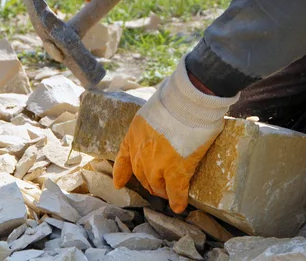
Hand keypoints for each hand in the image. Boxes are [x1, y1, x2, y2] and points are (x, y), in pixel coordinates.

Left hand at [112, 57, 238, 212]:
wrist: (185, 104)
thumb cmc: (173, 100)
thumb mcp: (151, 109)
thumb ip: (151, 120)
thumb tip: (162, 119)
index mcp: (133, 136)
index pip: (123, 159)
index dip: (121, 173)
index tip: (119, 183)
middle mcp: (141, 154)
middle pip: (141, 175)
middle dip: (148, 182)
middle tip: (157, 185)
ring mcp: (157, 165)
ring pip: (157, 185)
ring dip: (162, 191)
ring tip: (169, 194)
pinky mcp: (176, 172)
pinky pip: (176, 192)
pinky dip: (177, 200)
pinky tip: (179, 206)